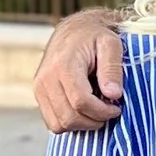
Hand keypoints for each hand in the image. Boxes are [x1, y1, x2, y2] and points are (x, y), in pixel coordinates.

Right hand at [34, 11, 124, 133]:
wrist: (74, 30)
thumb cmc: (95, 36)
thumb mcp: (111, 44)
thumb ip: (112, 68)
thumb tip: (113, 95)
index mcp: (63, 66)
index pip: (81, 102)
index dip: (102, 111)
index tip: (117, 108)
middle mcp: (46, 79)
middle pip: (69, 117)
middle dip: (94, 120)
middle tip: (110, 111)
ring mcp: (39, 89)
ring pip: (59, 124)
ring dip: (82, 124)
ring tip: (98, 111)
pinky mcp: (38, 95)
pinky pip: (52, 122)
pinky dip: (70, 122)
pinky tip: (85, 110)